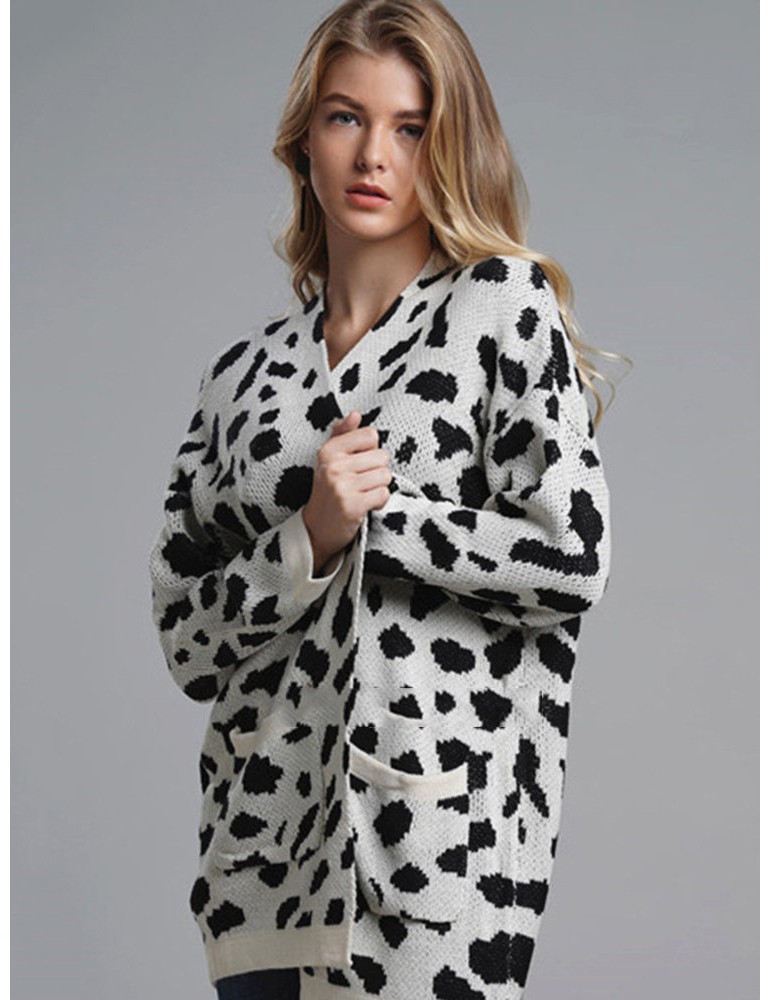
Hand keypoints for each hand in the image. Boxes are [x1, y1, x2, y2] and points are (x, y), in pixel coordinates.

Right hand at [302, 410, 391, 572]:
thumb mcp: (329, 460)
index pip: (371, 435)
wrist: (316, 529)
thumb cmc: (328, 491)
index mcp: (328, 450)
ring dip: (378, 488)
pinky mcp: (352, 506)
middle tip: (360, 483)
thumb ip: (342, 435)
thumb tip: (355, 414)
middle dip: (377, 471)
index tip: (358, 464)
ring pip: (385, 476)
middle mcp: (333, 466)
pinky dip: (379, 502)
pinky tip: (365, 506)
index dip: (371, 451)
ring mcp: (342, 486)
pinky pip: (384, 494)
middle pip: (382, 457)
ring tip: (362, 494)